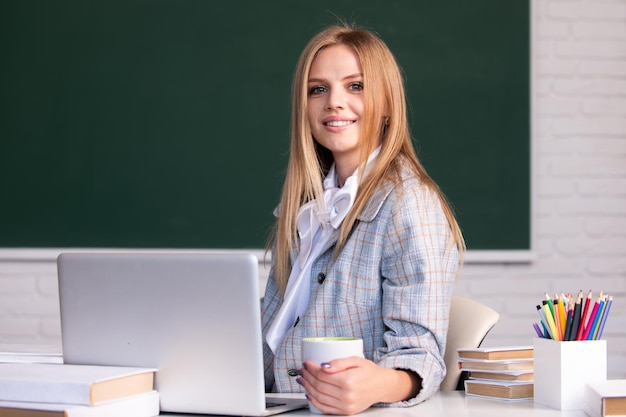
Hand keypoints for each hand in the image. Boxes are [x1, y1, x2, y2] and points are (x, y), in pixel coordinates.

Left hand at [298, 357, 420, 414]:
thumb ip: (339, 362)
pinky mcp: (346, 412)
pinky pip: (325, 408)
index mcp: (349, 381)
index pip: (322, 375)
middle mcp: (347, 396)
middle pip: (319, 386)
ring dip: (308, 388)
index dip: (311, 369)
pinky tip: (309, 394)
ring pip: (319, 397)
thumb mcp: (356, 360)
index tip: (306, 363)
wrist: (382, 386)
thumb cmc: (370, 372)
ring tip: (303, 380)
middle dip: (307, 377)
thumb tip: (323, 366)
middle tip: (302, 370)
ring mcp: (346, 406)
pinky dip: (315, 401)